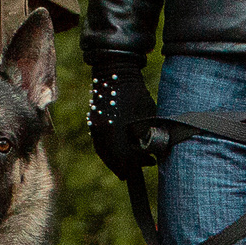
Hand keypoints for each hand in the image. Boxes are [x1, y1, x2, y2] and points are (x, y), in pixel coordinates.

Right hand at [87, 61, 162, 181]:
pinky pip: (99, 144)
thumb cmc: (136, 92)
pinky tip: (115, 156)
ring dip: (115, 162)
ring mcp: (95, 126)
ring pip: (103, 153)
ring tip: (125, 170)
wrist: (115, 73)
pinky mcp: (93, 123)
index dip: (139, 163)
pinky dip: (107, 153)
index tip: (151, 162)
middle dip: (125, 167)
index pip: (126, 157)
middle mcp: (102, 130)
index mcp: (116, 129)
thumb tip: (151, 152)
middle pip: (112, 158)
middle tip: (136, 172)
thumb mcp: (147, 114)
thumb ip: (148, 134)